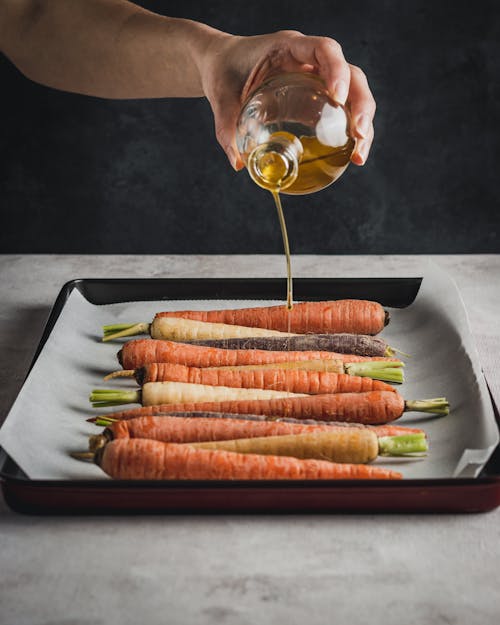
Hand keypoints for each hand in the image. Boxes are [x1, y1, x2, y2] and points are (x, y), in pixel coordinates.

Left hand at [200, 30, 375, 169]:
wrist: (221, 65)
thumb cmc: (222, 73)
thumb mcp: (220, 99)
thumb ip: (226, 128)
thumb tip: (237, 162)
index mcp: (288, 48)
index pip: (324, 49)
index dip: (337, 70)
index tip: (338, 98)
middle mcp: (309, 61)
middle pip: (351, 75)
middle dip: (361, 105)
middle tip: (360, 137)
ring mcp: (317, 78)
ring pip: (353, 94)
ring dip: (362, 123)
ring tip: (358, 156)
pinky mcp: (316, 96)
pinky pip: (340, 111)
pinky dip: (348, 131)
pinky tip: (350, 155)